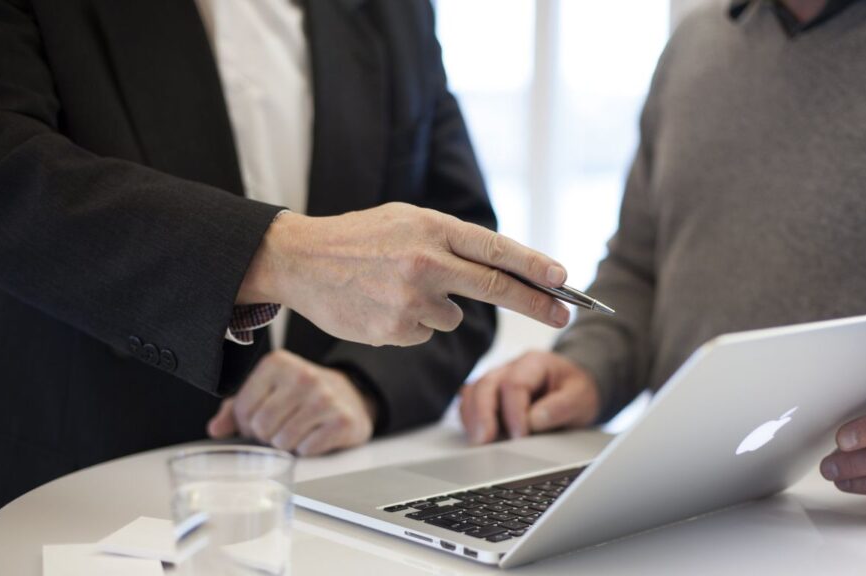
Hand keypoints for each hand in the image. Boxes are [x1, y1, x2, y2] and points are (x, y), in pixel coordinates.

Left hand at [207, 350, 375, 455]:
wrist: (351, 396)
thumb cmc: (301, 395)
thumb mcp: (268, 391)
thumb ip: (236, 408)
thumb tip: (215, 429)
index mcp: (277, 363)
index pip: (242, 409)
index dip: (247, 424)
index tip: (261, 420)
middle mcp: (303, 376)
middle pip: (262, 427)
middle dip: (267, 436)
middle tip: (280, 428)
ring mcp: (325, 398)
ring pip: (283, 441)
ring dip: (286, 445)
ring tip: (297, 431)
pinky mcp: (342, 420)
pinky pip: (307, 450)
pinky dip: (307, 450)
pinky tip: (315, 435)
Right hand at [237, 203, 570, 346]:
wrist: (300, 260)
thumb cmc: (359, 237)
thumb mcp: (407, 220)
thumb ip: (450, 241)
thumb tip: (501, 268)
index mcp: (431, 228)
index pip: (496, 250)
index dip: (535, 266)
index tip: (564, 279)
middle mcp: (426, 262)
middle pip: (496, 288)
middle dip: (537, 304)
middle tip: (565, 314)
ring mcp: (410, 300)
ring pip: (454, 316)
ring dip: (440, 307)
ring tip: (398, 287)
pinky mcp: (395, 330)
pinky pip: (425, 332)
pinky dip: (413, 323)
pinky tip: (383, 304)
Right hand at [459, 351, 599, 443]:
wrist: (575, 389)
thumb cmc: (576, 391)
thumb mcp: (581, 397)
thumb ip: (561, 407)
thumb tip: (533, 420)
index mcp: (534, 363)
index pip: (514, 384)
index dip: (514, 412)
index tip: (520, 436)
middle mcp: (510, 368)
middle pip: (486, 385)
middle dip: (483, 414)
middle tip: (485, 440)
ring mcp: (497, 380)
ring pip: (473, 392)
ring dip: (472, 417)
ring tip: (478, 441)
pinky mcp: (490, 395)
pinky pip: (470, 402)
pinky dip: (470, 419)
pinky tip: (477, 436)